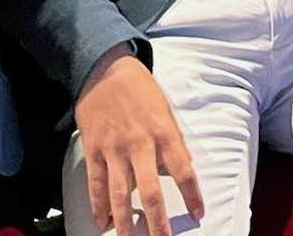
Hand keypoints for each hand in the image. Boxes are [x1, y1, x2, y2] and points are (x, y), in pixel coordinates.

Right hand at [73, 45, 203, 235]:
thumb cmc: (141, 91)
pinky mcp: (93, 151)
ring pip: (121, 194)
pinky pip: (97, 184)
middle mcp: (140, 144)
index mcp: (164, 133)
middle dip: (158, 221)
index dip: (192, 195)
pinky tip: (103, 223)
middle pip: (152, 191)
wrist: (106, 71)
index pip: (184, 171)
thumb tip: (184, 168)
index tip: (198, 214)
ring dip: (125, 222)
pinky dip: (99, 206)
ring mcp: (114, 149)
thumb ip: (173, 141)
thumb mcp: (166, 110)